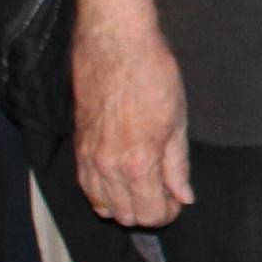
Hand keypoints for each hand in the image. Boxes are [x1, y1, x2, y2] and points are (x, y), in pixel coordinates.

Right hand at [70, 19, 193, 225]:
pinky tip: (120, 180)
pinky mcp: (77, 147)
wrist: (115, 46)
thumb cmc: (153, 77)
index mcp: (137, 164)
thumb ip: (178, 166)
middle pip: (126, 216)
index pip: (151, 214)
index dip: (168, 213)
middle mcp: (107, 168)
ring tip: (144, 186)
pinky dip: (104, 193)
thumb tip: (184, 197)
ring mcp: (88, 159)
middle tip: (165, 194)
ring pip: (103, 206)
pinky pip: (87, 187)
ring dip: (125, 204)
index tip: (177, 201)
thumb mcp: (177, 123)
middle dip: (148, 211)